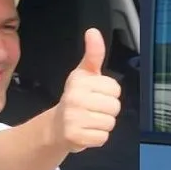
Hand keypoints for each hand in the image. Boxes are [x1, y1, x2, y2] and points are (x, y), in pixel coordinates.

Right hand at [53, 28, 122, 152]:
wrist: (55, 127)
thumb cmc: (75, 97)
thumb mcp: (84, 74)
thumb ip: (93, 54)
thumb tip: (93, 31)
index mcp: (79, 81)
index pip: (115, 88)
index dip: (109, 93)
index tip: (96, 94)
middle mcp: (75, 98)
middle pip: (114, 106)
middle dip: (107, 110)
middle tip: (93, 110)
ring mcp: (74, 119)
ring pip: (110, 123)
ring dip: (103, 124)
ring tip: (90, 120)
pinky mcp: (75, 137)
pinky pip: (103, 138)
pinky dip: (97, 138)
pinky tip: (86, 132)